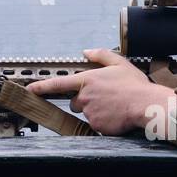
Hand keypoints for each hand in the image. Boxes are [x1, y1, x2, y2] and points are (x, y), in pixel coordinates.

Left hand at [28, 48, 173, 135]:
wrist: (146, 105)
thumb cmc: (134, 85)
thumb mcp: (119, 63)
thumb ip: (100, 55)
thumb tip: (87, 51)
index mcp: (87, 80)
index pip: (58, 84)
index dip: (41, 87)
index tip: (30, 90)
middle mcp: (84, 97)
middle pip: (76, 102)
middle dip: (86, 100)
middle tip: (106, 97)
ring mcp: (89, 112)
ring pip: (86, 113)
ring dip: (96, 110)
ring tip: (114, 106)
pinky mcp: (96, 125)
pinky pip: (95, 124)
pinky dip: (103, 121)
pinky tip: (116, 115)